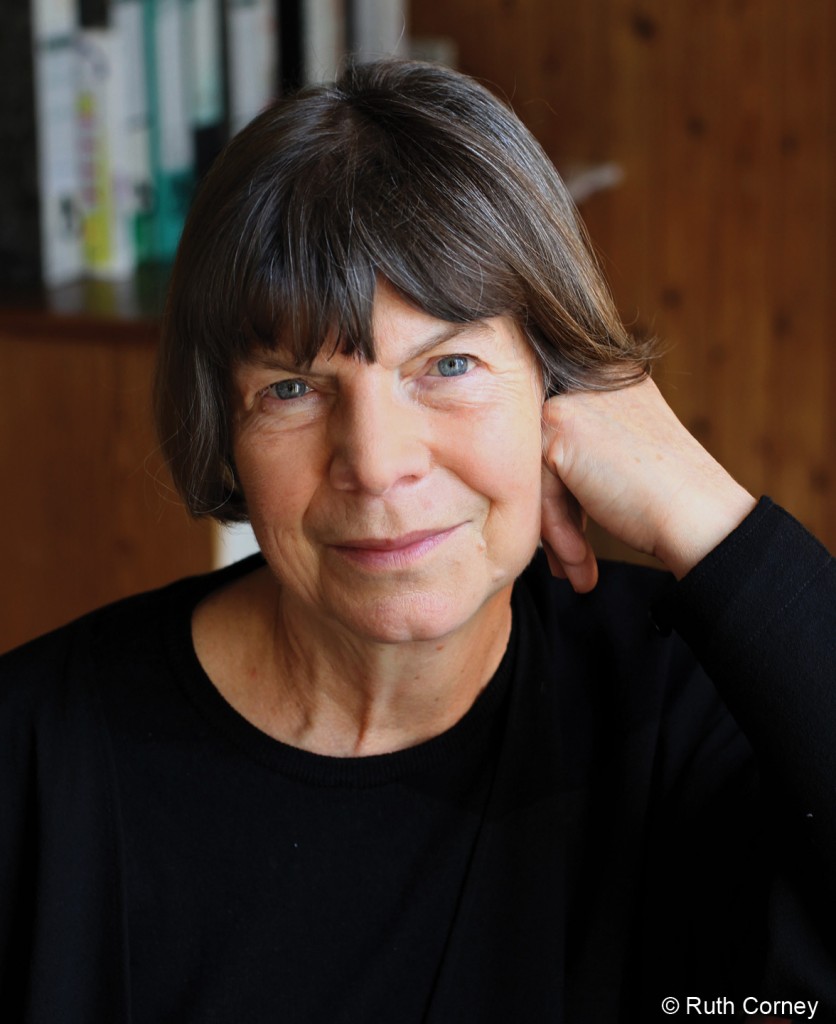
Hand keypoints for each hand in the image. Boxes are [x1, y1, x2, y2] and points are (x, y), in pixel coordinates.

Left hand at [540, 377, 756, 590]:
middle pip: (545, 454)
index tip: (578, 531)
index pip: (563, 436)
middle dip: (556, 511)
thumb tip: (537, 476)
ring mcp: (573, 396)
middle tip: (570, 557)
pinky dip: (556, 528)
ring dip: (556, 527)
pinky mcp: (558, 425)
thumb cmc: (671, 498)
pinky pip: (536, 486)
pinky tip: (580, 559)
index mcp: (612, 379)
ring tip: (576, 567)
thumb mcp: (625, 454)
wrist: (698, 515)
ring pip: (537, 473)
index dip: (566, 491)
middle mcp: (592, 377)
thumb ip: (587, 448)